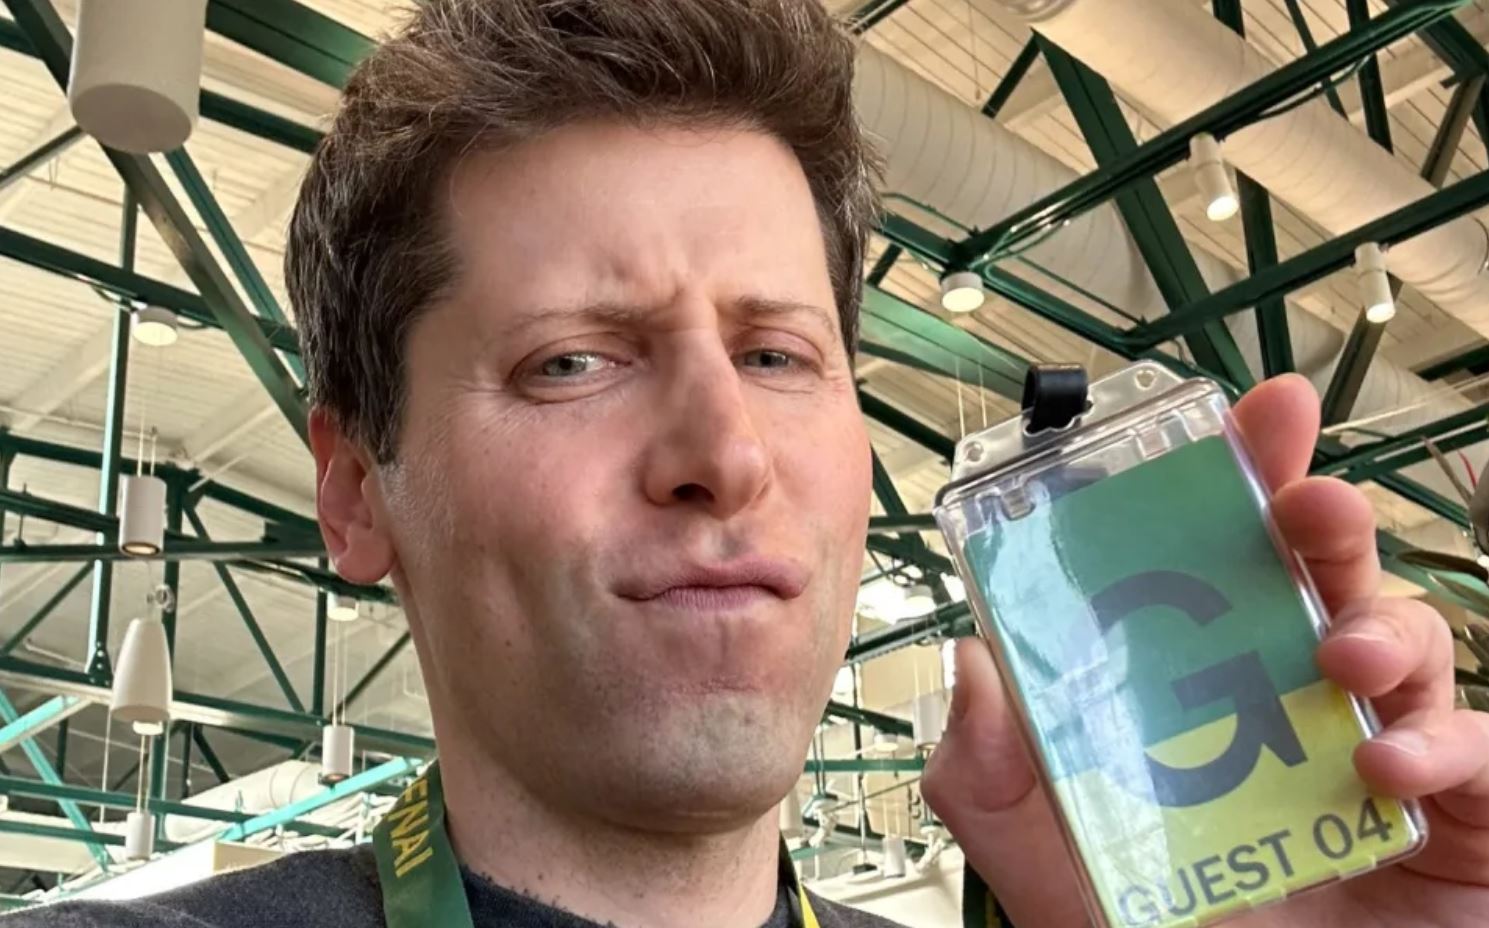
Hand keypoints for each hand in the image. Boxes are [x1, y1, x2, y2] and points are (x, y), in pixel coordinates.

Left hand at [922, 374, 1488, 927]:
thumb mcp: (1048, 860)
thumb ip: (990, 775)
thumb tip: (975, 664)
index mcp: (1208, 687)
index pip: (1225, 563)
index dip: (1241, 481)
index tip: (1248, 414)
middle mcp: (1300, 701)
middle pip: (1325, 572)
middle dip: (1320, 513)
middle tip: (1303, 497)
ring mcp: (1386, 750)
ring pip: (1411, 638)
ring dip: (1378, 625)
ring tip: (1336, 661)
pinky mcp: (1464, 814)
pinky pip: (1478, 749)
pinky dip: (1441, 742)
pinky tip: (1385, 767)